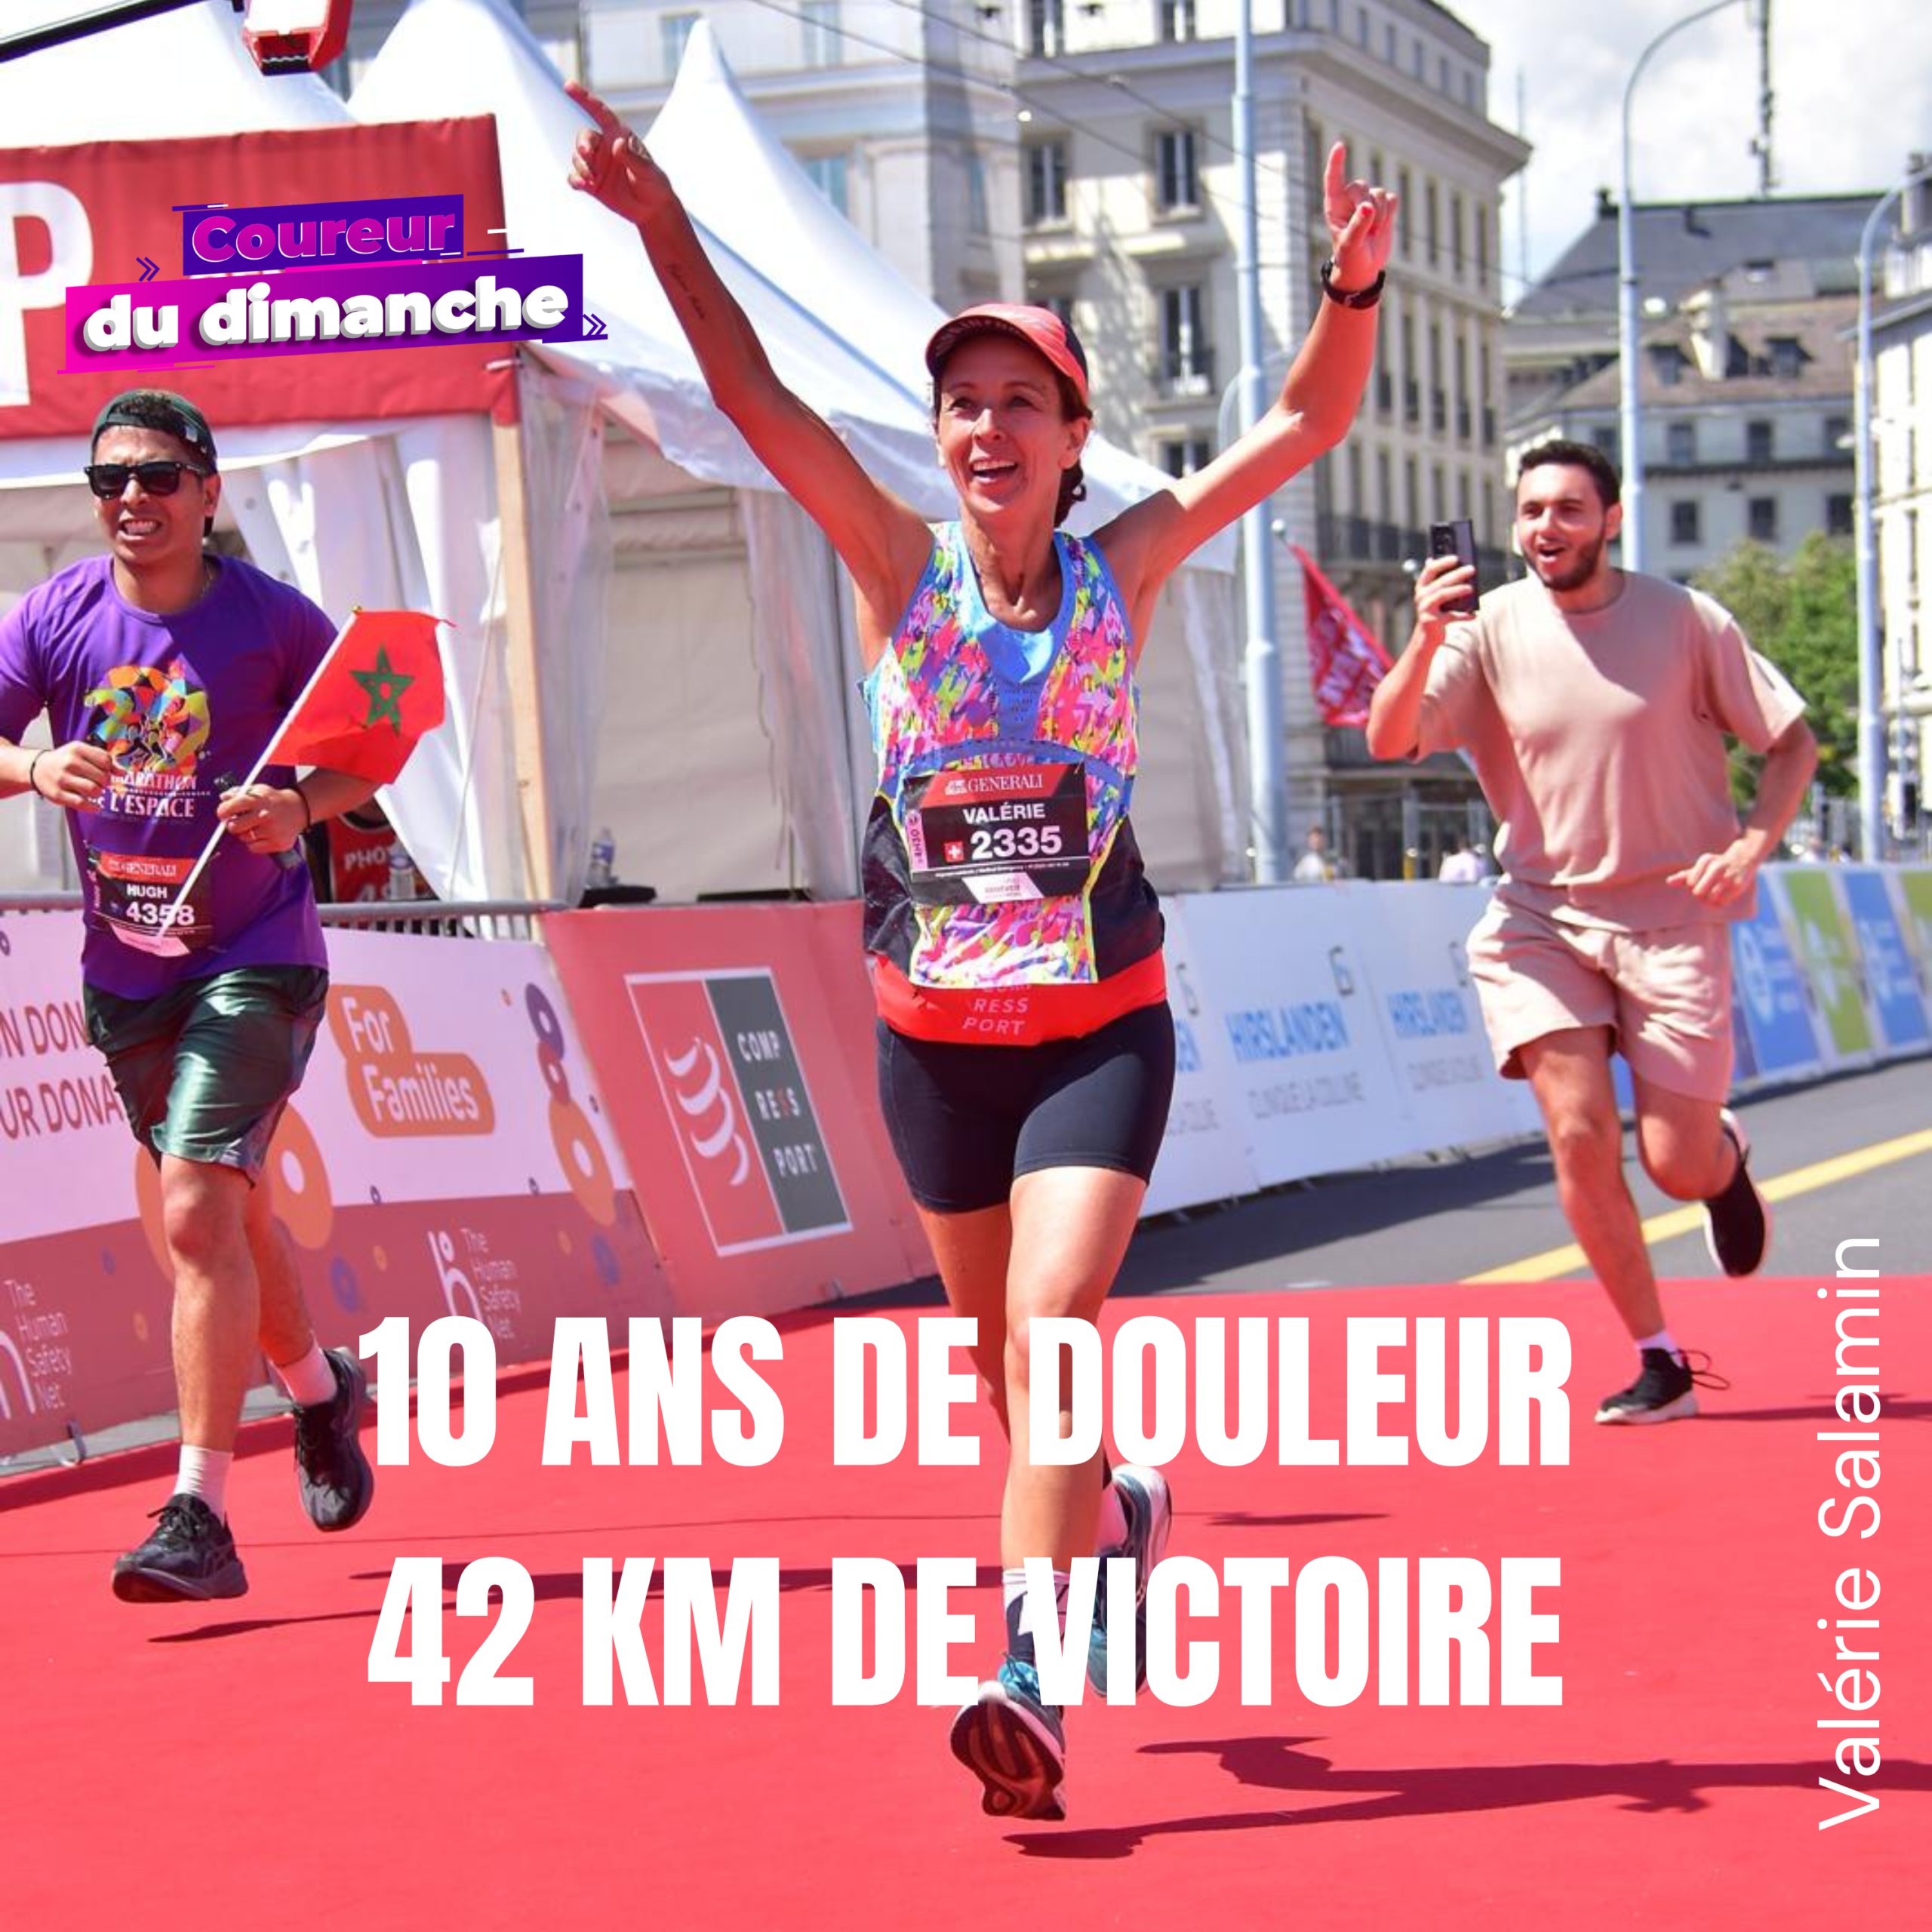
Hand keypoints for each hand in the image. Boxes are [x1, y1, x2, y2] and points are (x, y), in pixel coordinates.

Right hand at [30, 741, 110, 810]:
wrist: (37, 768)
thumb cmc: (64, 760)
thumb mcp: (82, 752)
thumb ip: (104, 759)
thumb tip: (123, 772)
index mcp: (77, 749)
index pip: (106, 761)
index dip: (110, 769)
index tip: (106, 771)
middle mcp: (69, 763)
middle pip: (103, 777)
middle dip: (105, 782)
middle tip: (100, 782)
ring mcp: (62, 779)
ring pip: (94, 790)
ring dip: (99, 793)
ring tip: (94, 790)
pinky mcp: (58, 794)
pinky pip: (82, 803)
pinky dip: (92, 806)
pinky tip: (95, 805)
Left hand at [216, 782, 304, 855]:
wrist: (298, 809)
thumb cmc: (274, 800)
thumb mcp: (258, 790)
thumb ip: (240, 793)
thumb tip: (224, 797)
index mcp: (259, 801)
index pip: (231, 807)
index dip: (222, 811)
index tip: (223, 813)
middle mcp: (265, 815)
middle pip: (233, 827)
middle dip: (232, 825)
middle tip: (238, 822)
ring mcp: (272, 831)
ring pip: (243, 838)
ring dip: (245, 834)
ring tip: (255, 827)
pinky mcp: (278, 843)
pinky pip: (254, 848)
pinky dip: (255, 843)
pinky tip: (263, 835)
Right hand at [565, 80, 674, 223]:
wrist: (652, 208)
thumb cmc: (654, 184)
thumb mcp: (647, 171)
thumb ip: (632, 158)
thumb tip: (617, 143)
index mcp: (618, 135)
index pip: (599, 112)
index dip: (583, 98)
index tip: (567, 85)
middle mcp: (605, 147)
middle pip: (584, 137)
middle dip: (582, 144)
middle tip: (586, 154)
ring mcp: (597, 165)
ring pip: (577, 158)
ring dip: (581, 166)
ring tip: (592, 180)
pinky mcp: (592, 183)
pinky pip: (575, 177)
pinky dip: (575, 180)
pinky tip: (582, 186)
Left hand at [1323, 144, 1397, 290]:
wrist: (1363, 269)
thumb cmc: (1350, 258)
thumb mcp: (1350, 245)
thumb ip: (1358, 226)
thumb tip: (1367, 207)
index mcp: (1334, 206)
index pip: (1333, 179)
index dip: (1336, 162)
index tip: (1339, 146)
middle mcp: (1350, 200)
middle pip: (1362, 187)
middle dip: (1367, 207)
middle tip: (1366, 231)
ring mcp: (1367, 201)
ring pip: (1379, 193)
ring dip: (1380, 216)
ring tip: (1372, 233)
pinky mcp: (1384, 206)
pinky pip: (1392, 198)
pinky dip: (1390, 213)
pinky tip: (1381, 227)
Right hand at [1411, 553, 1476, 643]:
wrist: (1425, 637)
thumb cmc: (1436, 612)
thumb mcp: (1437, 596)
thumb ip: (1443, 582)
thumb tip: (1461, 566)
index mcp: (1422, 587)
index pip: (1430, 570)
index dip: (1443, 562)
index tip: (1456, 557)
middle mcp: (1421, 596)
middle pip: (1440, 581)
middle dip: (1457, 574)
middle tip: (1472, 569)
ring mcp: (1425, 609)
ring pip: (1443, 595)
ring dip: (1458, 590)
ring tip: (1471, 588)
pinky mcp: (1432, 621)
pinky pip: (1451, 616)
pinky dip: (1463, 616)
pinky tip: (1474, 615)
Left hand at [1667, 839, 1759, 906]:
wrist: (1743, 860)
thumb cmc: (1715, 866)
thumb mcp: (1700, 867)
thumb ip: (1684, 876)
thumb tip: (1668, 882)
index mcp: (1706, 860)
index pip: (1690, 882)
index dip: (1692, 886)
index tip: (1698, 882)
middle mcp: (1717, 866)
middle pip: (1698, 892)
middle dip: (1699, 895)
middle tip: (1703, 892)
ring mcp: (1729, 876)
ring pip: (1710, 898)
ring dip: (1708, 901)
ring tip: (1711, 896)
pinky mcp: (1738, 886)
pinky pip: (1721, 903)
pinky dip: (1718, 904)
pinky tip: (1719, 898)